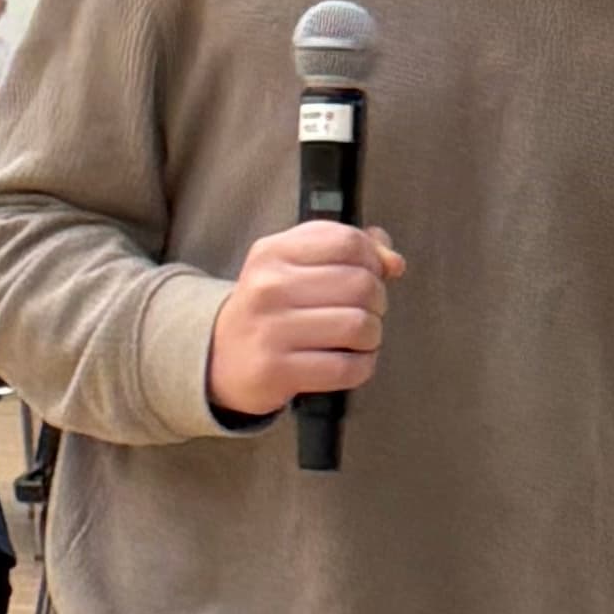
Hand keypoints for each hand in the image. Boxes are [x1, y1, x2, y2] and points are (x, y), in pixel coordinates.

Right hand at [207, 217, 401, 420]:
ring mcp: (271, 330)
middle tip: (368, 312)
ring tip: (360, 339)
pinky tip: (353, 361)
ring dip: (373, 336)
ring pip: (359, 326)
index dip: (374, 259)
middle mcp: (269, 287)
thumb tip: (393, 261)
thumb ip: (346, 251)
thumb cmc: (271, 308)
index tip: (371, 275)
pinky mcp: (277, 371)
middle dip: (378, 301)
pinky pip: (347, 368)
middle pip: (361, 284)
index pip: (348, 242)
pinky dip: (363, 366)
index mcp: (273, 252)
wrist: (220, 357)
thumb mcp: (294, 265)